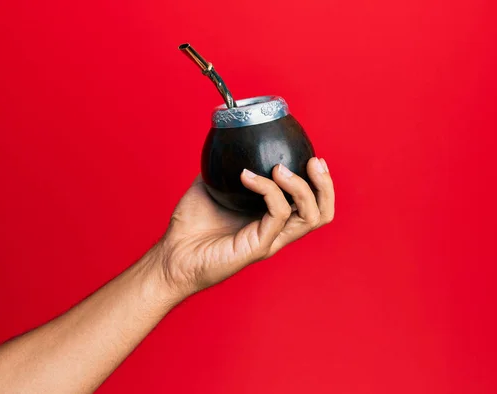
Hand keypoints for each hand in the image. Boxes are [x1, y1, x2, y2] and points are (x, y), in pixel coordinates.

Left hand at [154, 157, 334, 299]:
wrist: (171, 256)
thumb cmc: (189, 228)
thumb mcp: (210, 187)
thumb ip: (225, 169)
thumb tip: (228, 143)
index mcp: (271, 220)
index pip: (311, 204)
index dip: (320, 183)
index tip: (312, 157)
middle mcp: (276, 231)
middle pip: (321, 213)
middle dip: (325, 185)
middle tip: (313, 162)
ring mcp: (270, 240)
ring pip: (310, 216)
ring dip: (301, 187)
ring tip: (281, 168)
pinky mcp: (259, 247)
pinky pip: (277, 214)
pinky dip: (268, 189)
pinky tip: (248, 176)